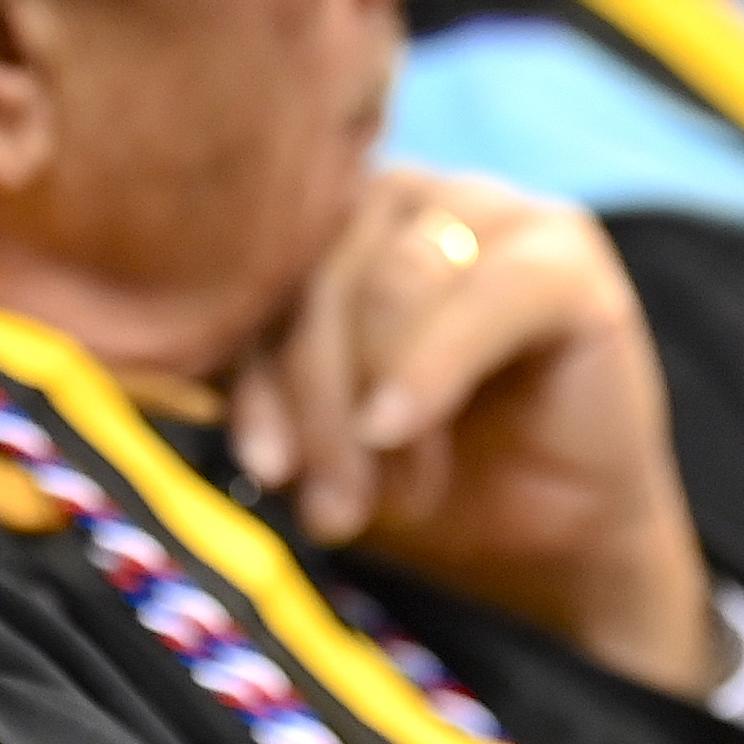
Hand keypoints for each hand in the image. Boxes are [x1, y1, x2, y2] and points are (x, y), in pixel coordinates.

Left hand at [229, 169, 722, 696]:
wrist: (558, 549)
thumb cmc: (430, 484)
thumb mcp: (320, 434)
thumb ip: (262, 382)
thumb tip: (172, 381)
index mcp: (341, 223)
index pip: (264, 265)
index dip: (253, 366)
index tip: (260, 467)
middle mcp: (414, 195)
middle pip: (325, 268)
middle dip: (315, 398)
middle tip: (332, 507)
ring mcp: (498, 210)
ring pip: (391, 277)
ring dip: (372, 397)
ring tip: (390, 494)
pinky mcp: (570, 256)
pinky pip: (486, 295)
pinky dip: (430, 368)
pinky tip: (399, 429)